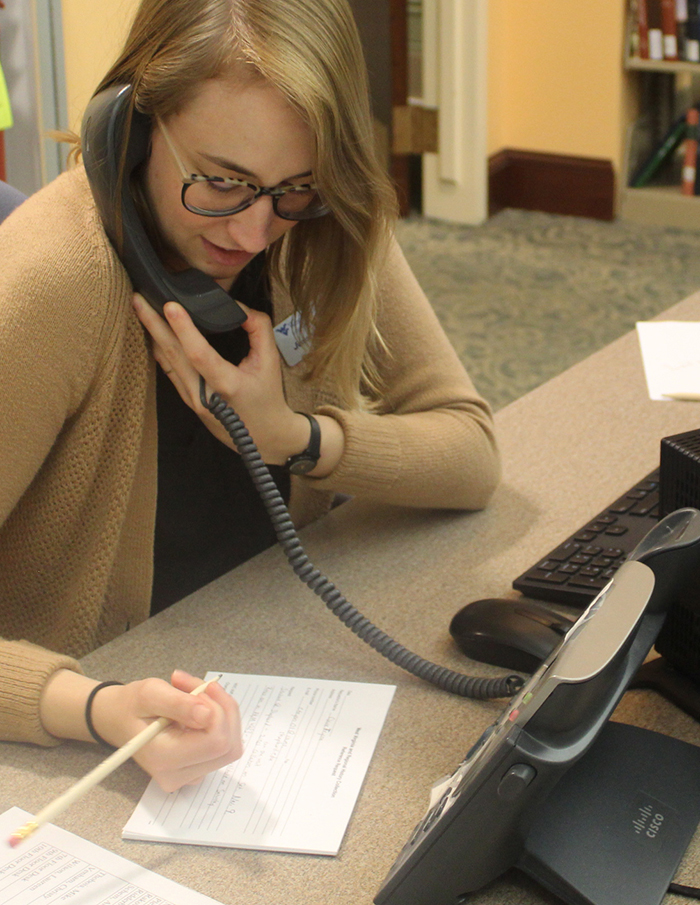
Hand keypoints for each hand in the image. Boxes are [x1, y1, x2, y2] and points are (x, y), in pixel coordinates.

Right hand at [89, 670, 241, 791]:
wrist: (121, 720)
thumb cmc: (133, 706)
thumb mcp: (150, 693)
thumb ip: (178, 703)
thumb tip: (207, 714)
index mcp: (164, 759)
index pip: (215, 742)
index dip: (217, 711)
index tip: (201, 688)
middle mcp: (179, 776)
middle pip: (229, 746)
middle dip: (222, 709)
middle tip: (199, 686)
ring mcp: (190, 776)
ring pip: (231, 745)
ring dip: (222, 712)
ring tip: (196, 693)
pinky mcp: (199, 769)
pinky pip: (225, 745)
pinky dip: (220, 720)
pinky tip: (200, 707)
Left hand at [132, 293, 310, 464]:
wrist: (264, 436)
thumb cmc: (268, 397)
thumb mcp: (271, 361)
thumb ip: (258, 329)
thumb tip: (237, 307)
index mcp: (227, 384)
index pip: (199, 353)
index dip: (183, 329)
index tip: (170, 305)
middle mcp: (204, 394)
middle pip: (173, 354)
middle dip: (153, 323)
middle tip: (138, 298)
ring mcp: (192, 399)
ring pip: (166, 362)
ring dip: (152, 333)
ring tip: (140, 308)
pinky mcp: (187, 401)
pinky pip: (170, 371)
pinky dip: (160, 348)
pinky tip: (152, 332)